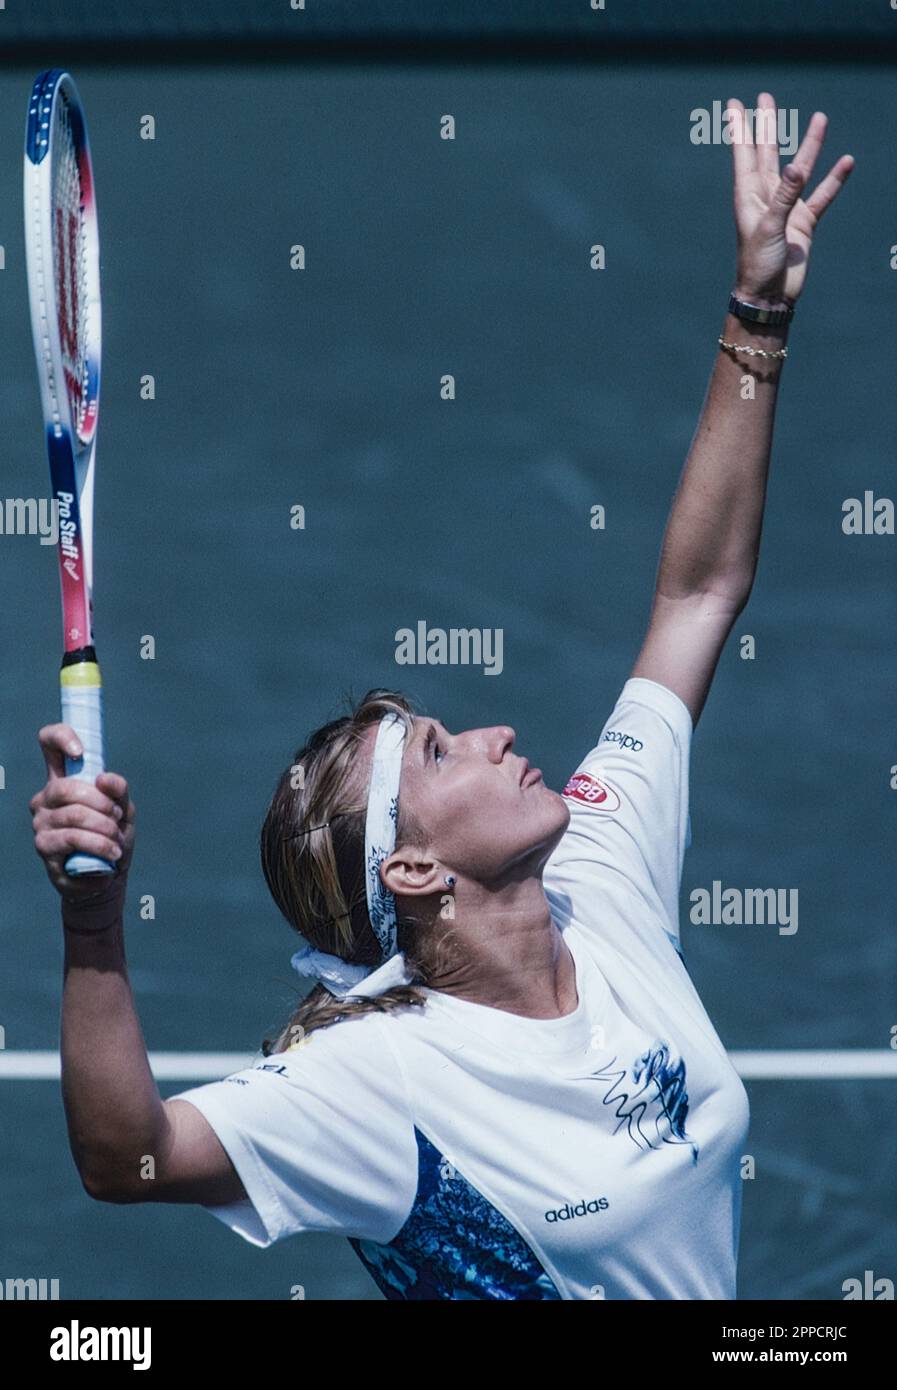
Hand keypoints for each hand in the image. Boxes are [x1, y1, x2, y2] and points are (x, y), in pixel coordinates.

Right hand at [30, 723, 134, 900]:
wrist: (109, 877)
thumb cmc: (113, 837)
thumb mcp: (123, 810)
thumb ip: (118, 791)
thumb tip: (103, 779)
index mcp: (64, 781)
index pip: (49, 744)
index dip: (60, 737)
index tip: (80, 752)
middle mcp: (46, 799)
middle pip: (66, 787)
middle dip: (100, 803)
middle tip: (117, 818)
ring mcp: (41, 823)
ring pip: (73, 815)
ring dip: (104, 828)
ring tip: (117, 841)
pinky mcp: (44, 847)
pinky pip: (72, 839)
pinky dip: (99, 845)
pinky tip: (112, 853)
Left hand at [727, 92, 853, 304]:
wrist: (770, 297)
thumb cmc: (759, 264)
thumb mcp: (769, 228)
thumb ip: (784, 196)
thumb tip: (798, 166)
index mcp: (749, 196)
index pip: (743, 154)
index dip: (739, 128)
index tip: (732, 104)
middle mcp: (767, 197)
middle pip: (767, 152)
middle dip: (767, 125)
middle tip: (766, 97)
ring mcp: (787, 208)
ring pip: (800, 168)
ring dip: (809, 144)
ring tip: (819, 117)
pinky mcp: (804, 223)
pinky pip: (822, 196)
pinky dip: (834, 180)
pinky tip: (846, 161)